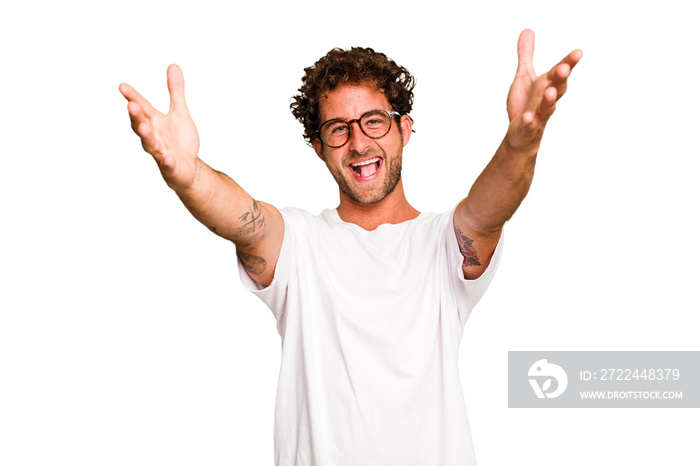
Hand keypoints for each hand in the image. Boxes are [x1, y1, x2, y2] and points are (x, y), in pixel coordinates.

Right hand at [119, 64, 199, 190]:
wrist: (187, 167)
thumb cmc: (180, 140)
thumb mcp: (179, 112)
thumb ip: (175, 91)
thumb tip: (173, 65)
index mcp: (154, 121)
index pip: (142, 107)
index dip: (132, 97)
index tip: (122, 86)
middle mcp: (153, 135)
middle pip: (141, 124)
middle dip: (136, 115)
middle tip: (131, 105)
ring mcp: (160, 151)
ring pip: (150, 144)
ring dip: (146, 136)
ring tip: (144, 127)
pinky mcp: (170, 166)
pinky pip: (167, 164)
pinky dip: (167, 162)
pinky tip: (168, 158)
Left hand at [505, 29, 582, 152]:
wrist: (521, 134)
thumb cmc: (525, 104)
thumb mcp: (524, 76)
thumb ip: (526, 55)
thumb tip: (527, 30)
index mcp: (547, 84)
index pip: (560, 71)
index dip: (569, 62)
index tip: (578, 52)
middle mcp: (546, 98)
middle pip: (558, 87)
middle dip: (561, 78)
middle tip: (564, 68)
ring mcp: (539, 113)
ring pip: (548, 107)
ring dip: (549, 100)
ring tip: (549, 92)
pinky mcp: (529, 127)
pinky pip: (530, 124)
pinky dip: (529, 121)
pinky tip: (526, 117)